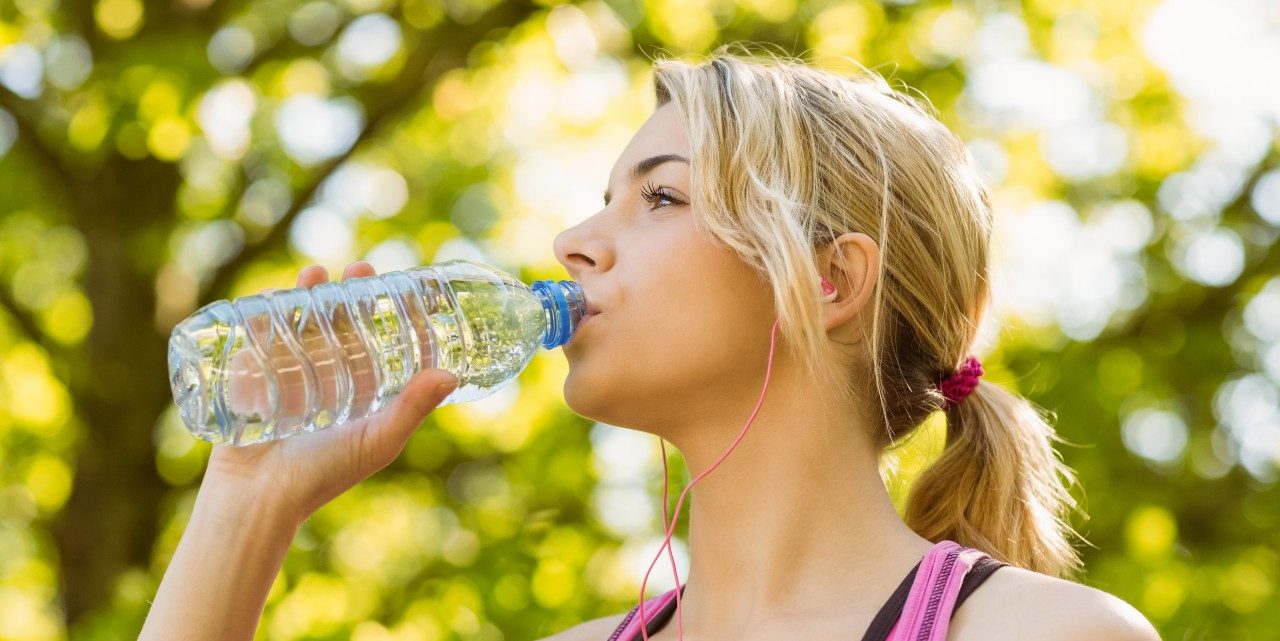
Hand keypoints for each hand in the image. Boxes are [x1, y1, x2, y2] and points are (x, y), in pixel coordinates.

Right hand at [203, 261, 458, 523]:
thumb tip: (451, 375)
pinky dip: (268, 310)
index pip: (385, 344)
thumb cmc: (323, 475)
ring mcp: (290, 377)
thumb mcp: (377, 439)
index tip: (410, 289)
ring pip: (305, 323)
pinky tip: (275, 292)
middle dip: (352, 293)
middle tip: (362, 267)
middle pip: (344, 324)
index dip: (398, 316)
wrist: (257, 498)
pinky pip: (262, 335)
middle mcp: (330, 381)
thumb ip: (412, 408)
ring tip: (318, 272)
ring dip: (311, 293)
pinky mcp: (254, 377)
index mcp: (363, 394)